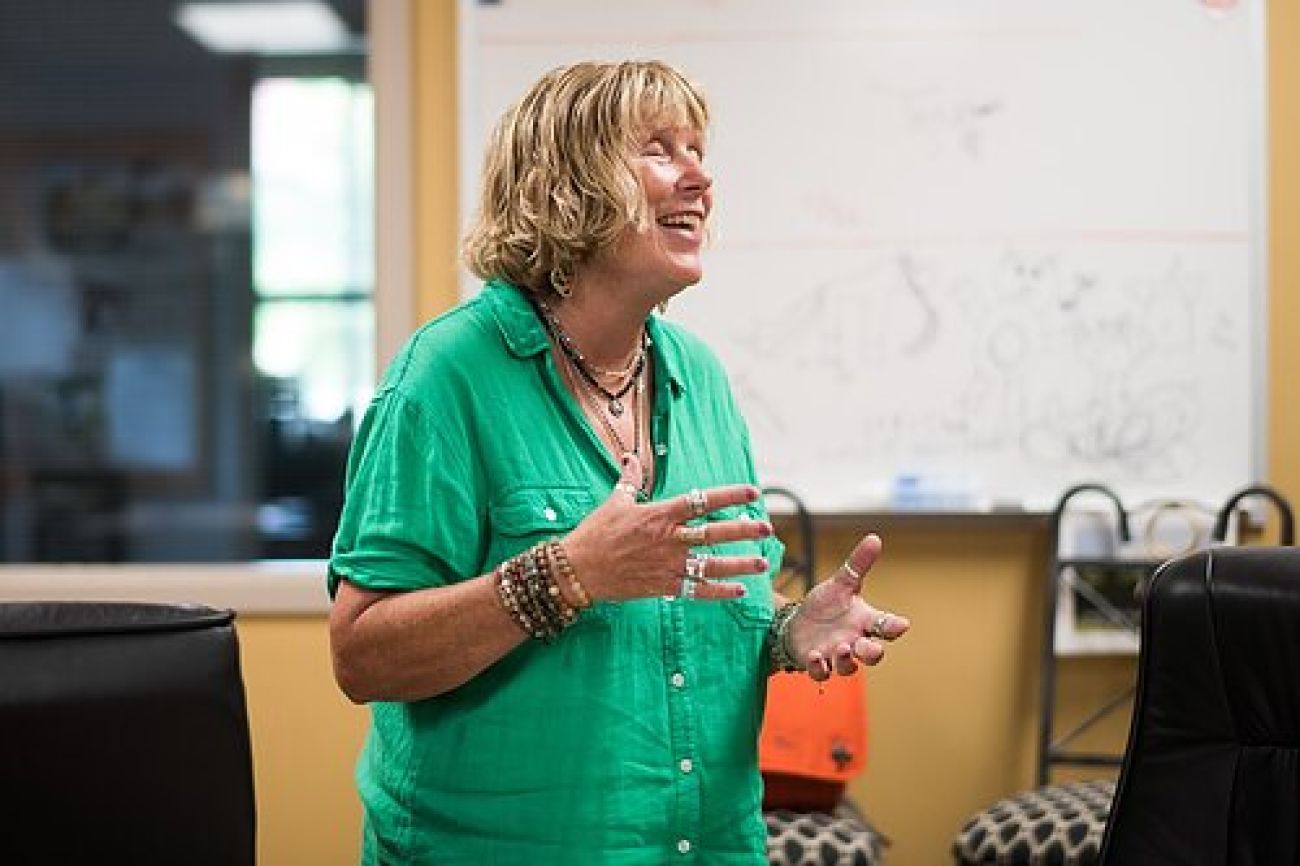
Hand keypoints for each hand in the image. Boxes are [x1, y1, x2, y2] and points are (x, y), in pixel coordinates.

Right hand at [562, 454, 774, 601]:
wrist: (577, 570)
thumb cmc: (595, 533)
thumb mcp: (614, 502)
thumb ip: (628, 480)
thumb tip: (629, 458)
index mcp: (659, 515)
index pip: (701, 501)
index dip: (729, 496)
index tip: (752, 493)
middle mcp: (668, 539)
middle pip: (713, 534)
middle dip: (743, 531)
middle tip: (766, 528)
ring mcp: (667, 565)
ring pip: (711, 565)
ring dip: (739, 564)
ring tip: (763, 563)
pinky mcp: (662, 586)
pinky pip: (696, 590)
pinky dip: (719, 592)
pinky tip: (739, 591)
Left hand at [787, 534, 909, 680]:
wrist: (798, 623)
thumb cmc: (825, 605)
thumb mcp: (841, 583)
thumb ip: (858, 564)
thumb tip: (874, 537)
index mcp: (864, 621)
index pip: (886, 626)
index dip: (895, 626)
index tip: (902, 624)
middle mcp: (854, 641)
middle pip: (872, 654)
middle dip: (873, 653)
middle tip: (871, 647)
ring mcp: (836, 655)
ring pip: (849, 668)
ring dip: (847, 661)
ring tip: (842, 648)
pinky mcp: (817, 664)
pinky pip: (822, 673)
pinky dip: (819, 667)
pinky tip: (815, 656)